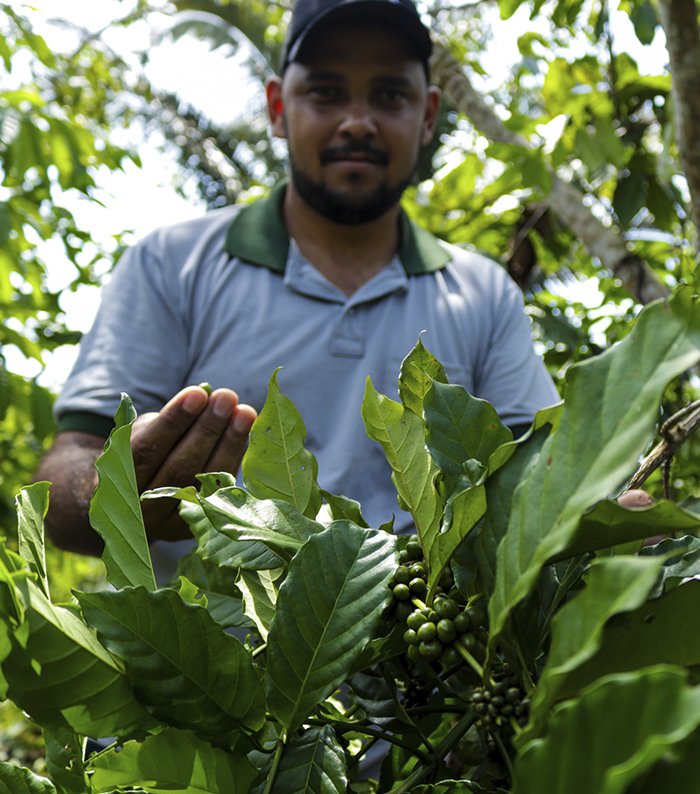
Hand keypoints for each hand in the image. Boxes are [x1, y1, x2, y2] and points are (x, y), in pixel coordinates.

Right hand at [130, 385, 256, 540]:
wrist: (130, 502)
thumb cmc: (138, 454)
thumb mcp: (139, 435)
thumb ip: (167, 420)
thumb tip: (205, 395)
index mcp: (115, 482)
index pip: (146, 449)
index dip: (174, 421)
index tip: (198, 394)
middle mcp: (140, 510)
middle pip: (179, 468)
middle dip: (207, 429)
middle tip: (226, 398)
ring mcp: (169, 524)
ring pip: (204, 483)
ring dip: (228, 444)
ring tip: (244, 412)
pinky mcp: (194, 529)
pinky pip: (220, 492)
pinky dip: (234, 461)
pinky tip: (244, 435)